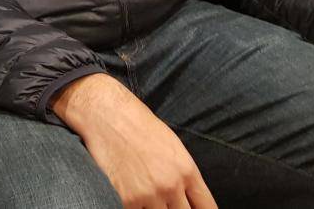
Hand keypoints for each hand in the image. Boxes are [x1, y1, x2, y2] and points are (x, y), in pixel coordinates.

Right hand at [52, 73, 217, 208]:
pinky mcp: (126, 200)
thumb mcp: (171, 146)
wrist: (107, 114)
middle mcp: (171, 185)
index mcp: (186, 170)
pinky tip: (127, 193)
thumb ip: (183, 175)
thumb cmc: (137, 126)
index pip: (206, 207)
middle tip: (166, 202)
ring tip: (143, 191)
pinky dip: (133, 207)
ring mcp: (148, 195)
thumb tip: (189, 199)